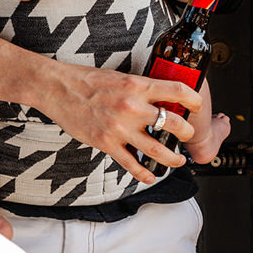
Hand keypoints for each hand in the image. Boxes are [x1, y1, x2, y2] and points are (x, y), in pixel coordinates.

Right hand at [34, 63, 201, 184]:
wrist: (56, 88)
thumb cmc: (84, 80)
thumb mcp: (119, 77)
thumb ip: (140, 88)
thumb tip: (158, 98)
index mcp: (137, 86)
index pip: (180, 92)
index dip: (195, 101)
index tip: (196, 107)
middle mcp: (132, 107)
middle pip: (175, 124)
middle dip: (188, 133)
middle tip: (187, 136)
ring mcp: (120, 127)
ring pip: (158, 150)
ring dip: (173, 159)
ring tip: (177, 161)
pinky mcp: (106, 143)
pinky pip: (131, 164)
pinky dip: (144, 173)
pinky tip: (150, 175)